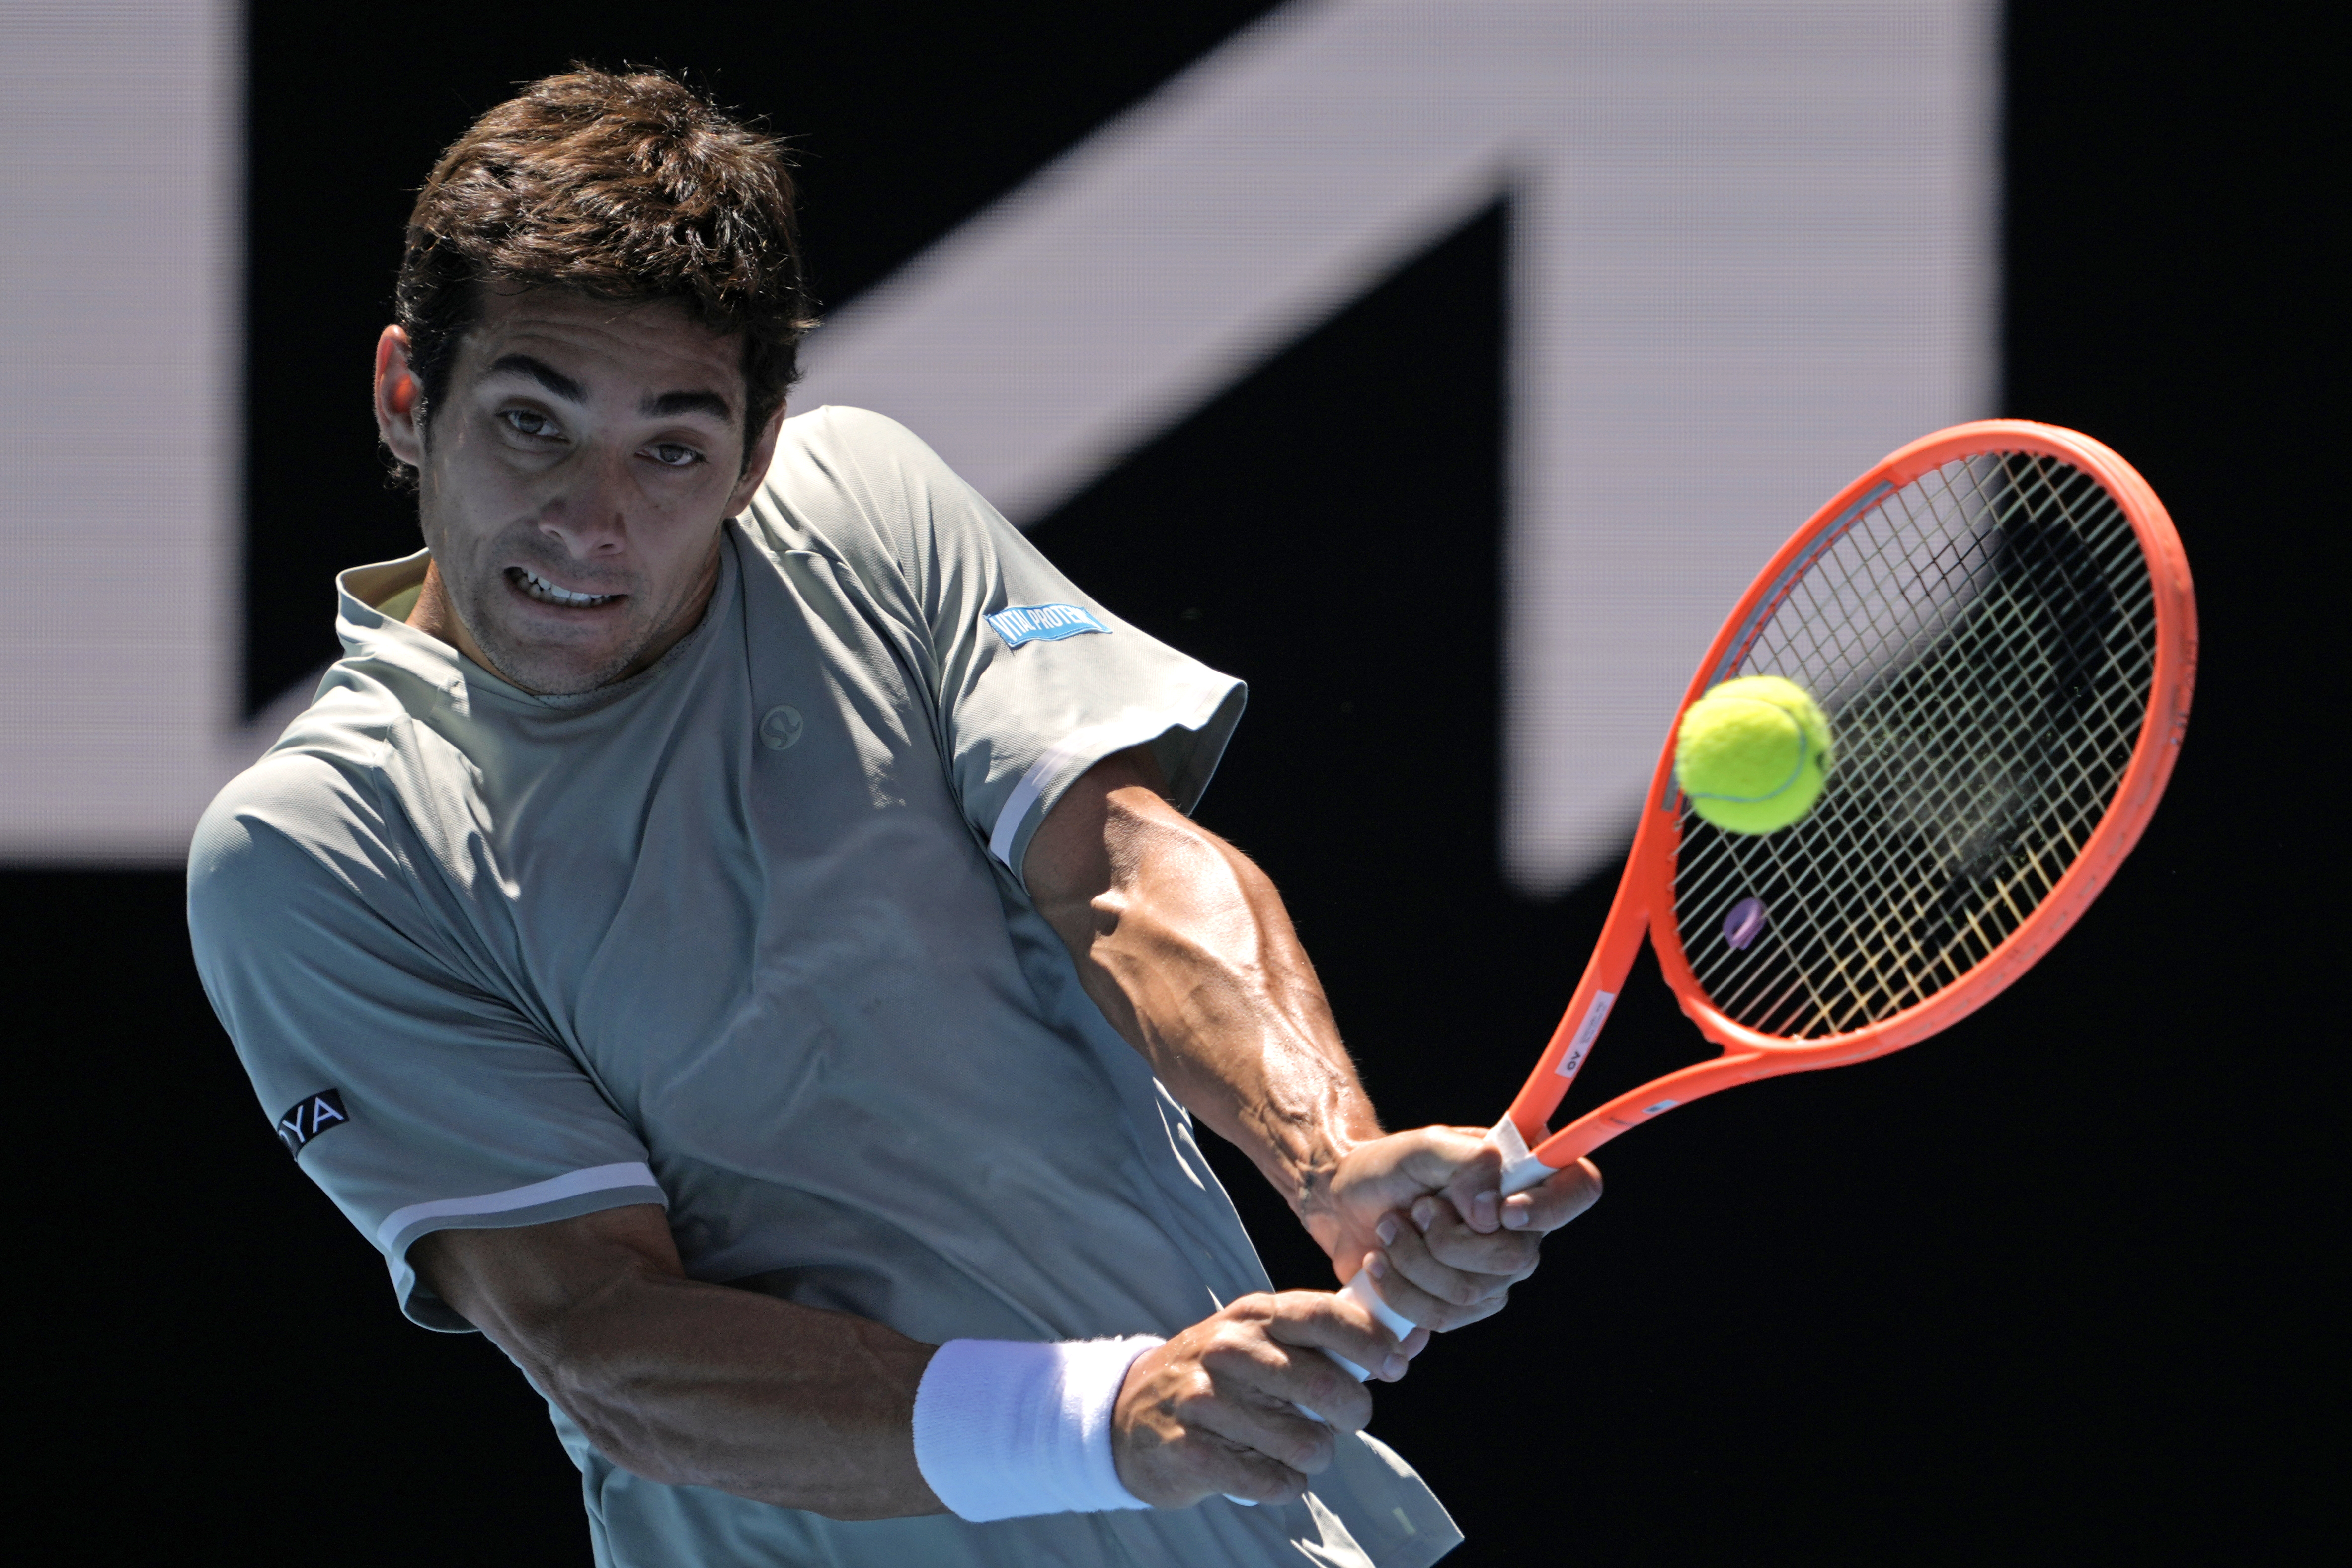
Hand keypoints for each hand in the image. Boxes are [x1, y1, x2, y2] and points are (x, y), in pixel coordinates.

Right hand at [1110, 1290, 1416, 1507]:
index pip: (1325, 1315)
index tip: (1394, 1365)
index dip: (1371, 1341)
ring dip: (1312, 1457)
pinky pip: (1272, 1481)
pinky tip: (1265, 1471)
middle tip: (1339, 1422)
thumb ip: (1328, 1340)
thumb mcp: (1262, 1340)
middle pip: (1325, 1385)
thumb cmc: (1217, 1377)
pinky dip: (1282, 1484)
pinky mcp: (1189, 1450)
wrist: (1127, 1413)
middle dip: (1351, 1413)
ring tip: (1291, 1449)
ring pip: (1306, 1443)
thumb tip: (1412, 1338)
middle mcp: (1228, 1348)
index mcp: (1253, 1314)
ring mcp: (1204, 1398)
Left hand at [1316, 1126, 1602, 1330]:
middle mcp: (1522, 1230)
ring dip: (1414, 1261)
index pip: (1579, 1187)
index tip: (1504, 1211)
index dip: (1552, 1206)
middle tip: (1416, 1210)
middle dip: (1447, 1239)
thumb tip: (1490, 1211)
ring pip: (1471, 1293)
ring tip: (1390, 1230)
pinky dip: (1400, 1291)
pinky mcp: (1460, 1307)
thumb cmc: (1389, 1167)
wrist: (1344, 1202)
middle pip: (1514, 1259)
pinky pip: (1442, 1319)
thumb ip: (1466, 1164)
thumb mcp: (1423, 1146)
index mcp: (1524, 1177)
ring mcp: (1495, 1274)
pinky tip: (1381, 1263)